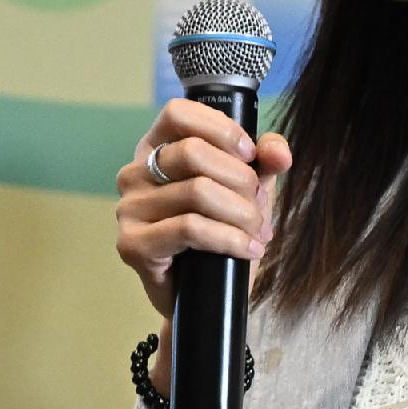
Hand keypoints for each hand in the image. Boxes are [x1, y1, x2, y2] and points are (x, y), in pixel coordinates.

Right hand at [117, 99, 291, 321]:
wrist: (208, 296)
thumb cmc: (221, 233)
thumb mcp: (248, 189)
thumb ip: (263, 162)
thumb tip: (279, 152)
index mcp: (156, 149)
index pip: (178, 113)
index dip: (221, 128)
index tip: (250, 154)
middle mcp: (134, 174)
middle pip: (193, 153)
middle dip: (241, 180)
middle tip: (258, 206)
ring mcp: (129, 209)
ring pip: (197, 192)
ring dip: (241, 213)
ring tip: (257, 232)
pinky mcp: (132, 244)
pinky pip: (189, 229)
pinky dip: (228, 238)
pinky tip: (247, 249)